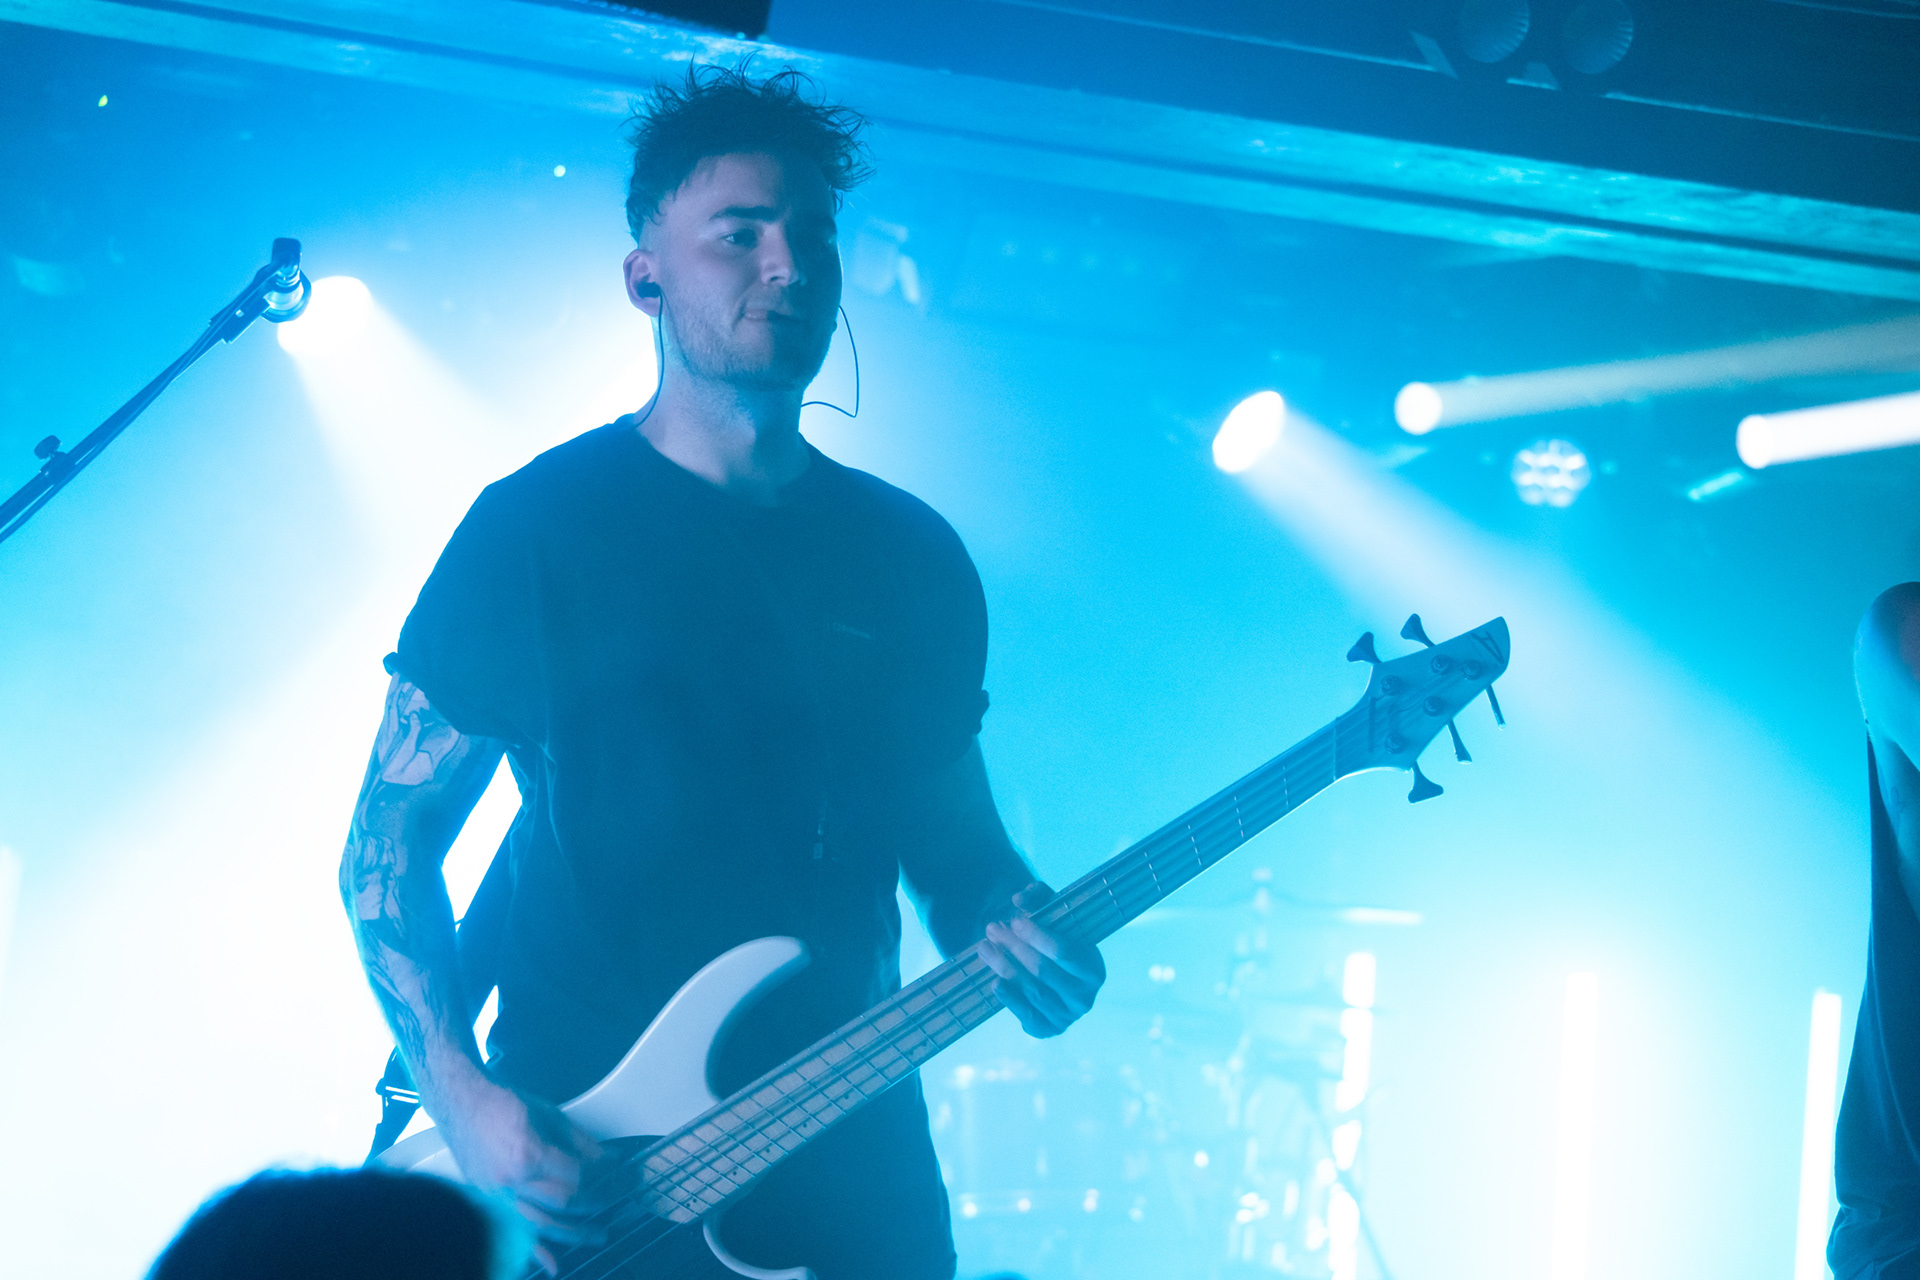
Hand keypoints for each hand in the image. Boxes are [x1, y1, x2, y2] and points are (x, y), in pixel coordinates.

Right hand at [432, 1068, 606, 1273]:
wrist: (460, 1104)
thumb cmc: (500, 1104)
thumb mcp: (549, 1115)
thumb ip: (581, 1142)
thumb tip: (608, 1159)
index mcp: (529, 1154)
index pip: (576, 1177)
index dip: (601, 1177)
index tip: (615, 1174)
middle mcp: (512, 1180)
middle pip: (562, 1204)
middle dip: (593, 1207)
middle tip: (612, 1204)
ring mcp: (497, 1195)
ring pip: (541, 1225)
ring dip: (572, 1234)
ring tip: (595, 1237)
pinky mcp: (487, 1202)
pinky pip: (515, 1232)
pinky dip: (535, 1252)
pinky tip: (553, 1265)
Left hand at [978, 882, 1105, 1037]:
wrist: (1056, 978)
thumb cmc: (1057, 942)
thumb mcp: (1055, 918)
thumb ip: (1041, 900)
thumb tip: (1019, 898)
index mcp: (1093, 969)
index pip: (1064, 952)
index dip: (1037, 936)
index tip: (1014, 920)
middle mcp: (1084, 997)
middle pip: (1044, 972)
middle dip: (1014, 948)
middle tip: (991, 929)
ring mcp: (1067, 1017)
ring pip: (1032, 991)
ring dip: (1004, 967)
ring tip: (984, 948)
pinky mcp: (1048, 1029)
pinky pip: (1026, 1015)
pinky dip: (1010, 999)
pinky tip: (994, 982)